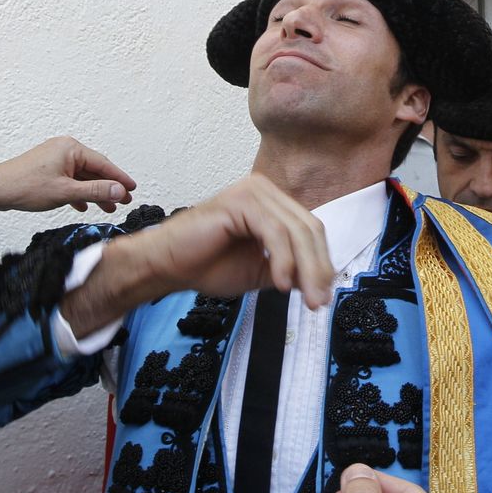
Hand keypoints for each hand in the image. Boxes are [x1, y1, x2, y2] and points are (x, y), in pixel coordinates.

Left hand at [0, 136, 135, 213]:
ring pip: (81, 176)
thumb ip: (95, 191)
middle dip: (108, 187)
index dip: (119, 178)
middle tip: (124, 200)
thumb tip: (119, 190)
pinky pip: (69, 179)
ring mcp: (55, 158)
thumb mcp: (66, 192)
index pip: (103, 164)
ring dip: (93, 191)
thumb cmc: (25, 187)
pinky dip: (78, 191)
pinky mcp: (47, 169)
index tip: (133, 189)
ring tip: (107, 207)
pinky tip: (82, 205)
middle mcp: (64, 149)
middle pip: (94, 169)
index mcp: (71, 148)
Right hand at [139, 174, 332, 306]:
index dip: (322, 263)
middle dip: (319, 269)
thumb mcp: (261, 270)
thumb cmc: (207, 264)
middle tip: (319, 301)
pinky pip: (274, 233)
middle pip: (309, 229)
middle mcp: (266, 191)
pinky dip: (283, 260)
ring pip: (296, 232)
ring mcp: (254, 192)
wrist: (167, 265)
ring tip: (306, 298)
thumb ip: (289, 270)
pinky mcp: (242, 202)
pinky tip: (281, 283)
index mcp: (272, 203)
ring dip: (306, 270)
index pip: (310, 230)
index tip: (324, 296)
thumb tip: (321, 282)